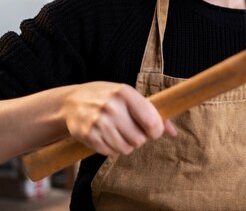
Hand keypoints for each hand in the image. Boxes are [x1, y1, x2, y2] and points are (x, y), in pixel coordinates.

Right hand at [62, 81, 176, 155]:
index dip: (156, 130)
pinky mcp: (88, 135)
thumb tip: (173, 132)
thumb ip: (152, 112)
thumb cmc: (108, 98)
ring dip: (127, 145)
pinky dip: (113, 148)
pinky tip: (108, 137)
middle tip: (132, 130)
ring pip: (126, 148)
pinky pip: (111, 153)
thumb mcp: (129, 97)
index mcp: (125, 93)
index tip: (153, 130)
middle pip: (140, 139)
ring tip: (120, 133)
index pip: (151, 121)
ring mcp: (98, 122)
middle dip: (140, 138)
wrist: (72, 102)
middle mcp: (111, 107)